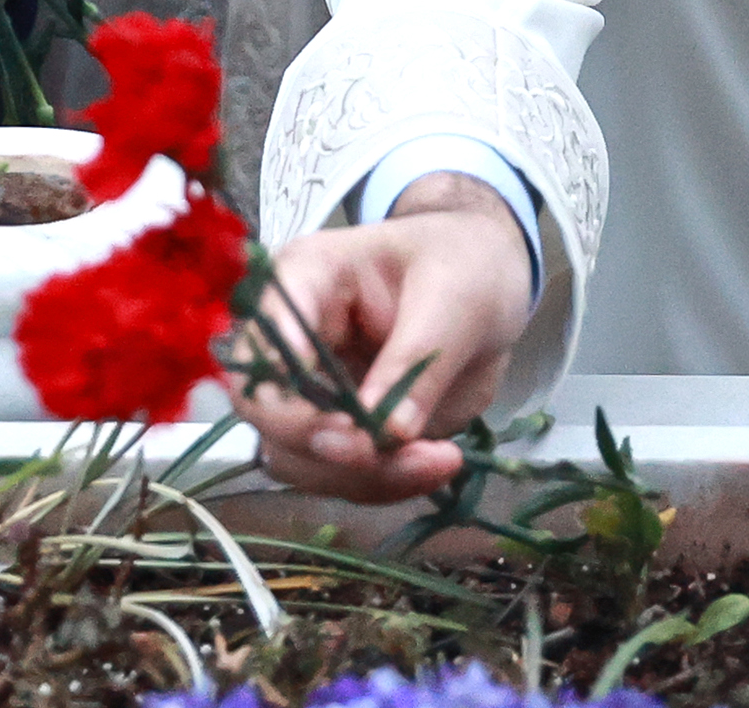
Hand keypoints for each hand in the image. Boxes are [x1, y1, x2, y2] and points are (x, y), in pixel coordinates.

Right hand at [235, 178, 534, 500]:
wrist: (488, 287)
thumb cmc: (465, 266)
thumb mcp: (455, 298)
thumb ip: (418, 360)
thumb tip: (387, 433)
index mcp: (304, 279)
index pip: (260, 347)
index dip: (287, 400)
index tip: (352, 431)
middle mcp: (292, 337)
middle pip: (268, 415)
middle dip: (330, 450)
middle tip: (403, 455)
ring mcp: (312, 387)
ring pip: (300, 458)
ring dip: (367, 476)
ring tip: (441, 458)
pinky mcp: (341, 425)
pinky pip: (341, 474)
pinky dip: (386, 482)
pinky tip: (438, 461)